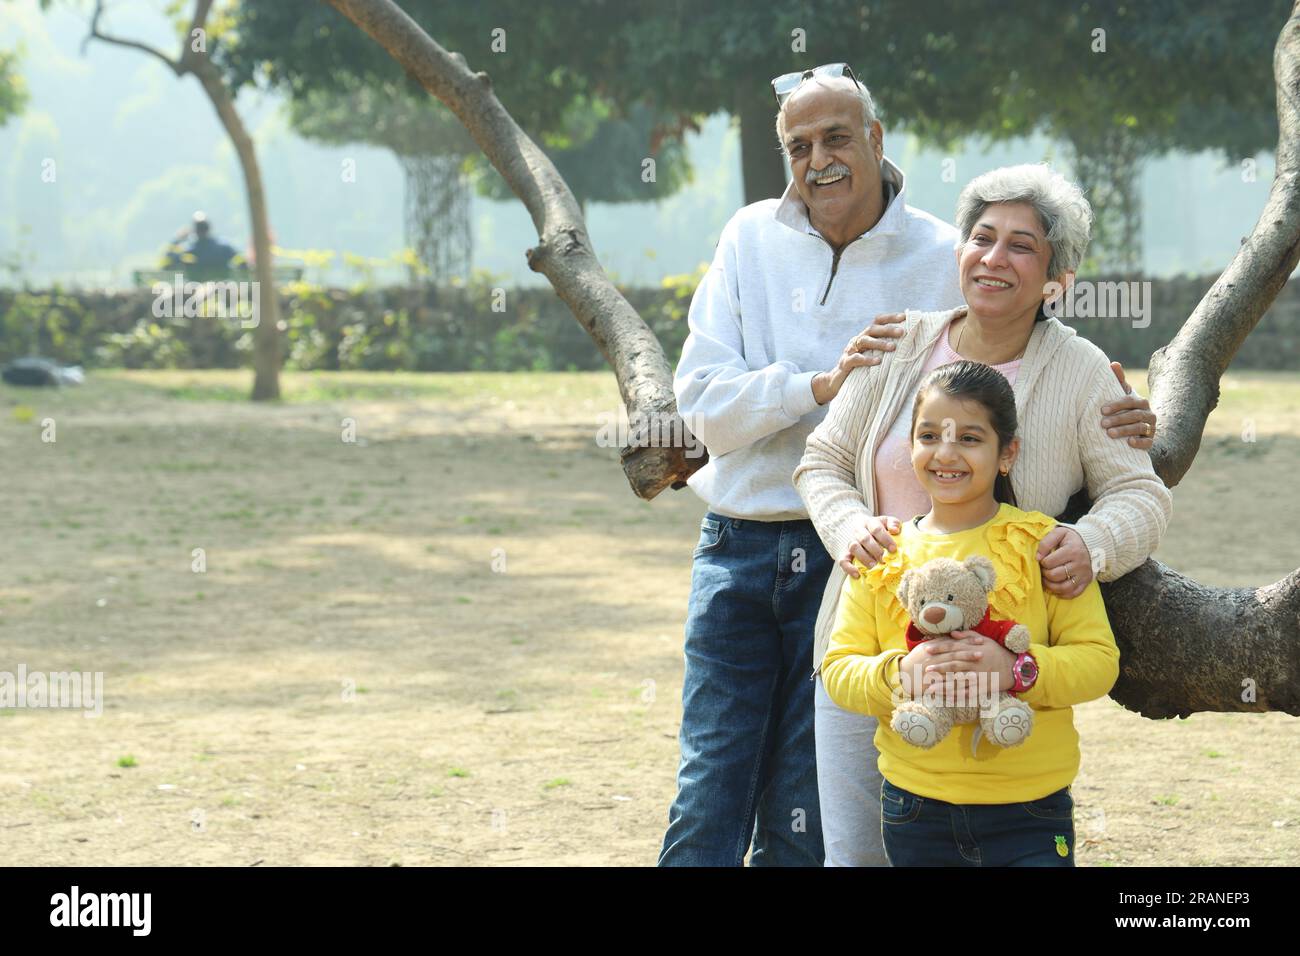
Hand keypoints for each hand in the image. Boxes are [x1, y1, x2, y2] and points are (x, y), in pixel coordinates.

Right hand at [811, 312, 907, 404]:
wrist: (836, 383)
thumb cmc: (860, 370)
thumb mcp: (872, 356)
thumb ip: (885, 350)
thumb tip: (910, 346)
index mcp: (865, 337)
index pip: (877, 322)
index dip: (890, 318)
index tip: (905, 317)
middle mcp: (857, 341)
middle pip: (872, 329)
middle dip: (888, 329)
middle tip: (902, 332)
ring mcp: (850, 351)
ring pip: (864, 341)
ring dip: (879, 343)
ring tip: (893, 347)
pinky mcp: (845, 363)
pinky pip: (856, 359)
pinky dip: (867, 359)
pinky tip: (878, 361)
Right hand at [840, 514, 901, 577]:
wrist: (853, 527)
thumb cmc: (874, 528)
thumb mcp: (884, 522)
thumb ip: (892, 522)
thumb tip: (895, 530)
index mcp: (869, 523)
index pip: (876, 529)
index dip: (885, 539)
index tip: (893, 549)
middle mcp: (858, 531)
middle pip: (865, 539)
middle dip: (876, 550)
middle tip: (884, 560)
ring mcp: (850, 542)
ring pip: (854, 548)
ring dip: (864, 558)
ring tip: (873, 566)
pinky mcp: (844, 553)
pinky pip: (843, 560)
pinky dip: (849, 568)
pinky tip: (857, 575)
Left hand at [899, 634, 1015, 702]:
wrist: (1014, 668)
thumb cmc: (997, 652)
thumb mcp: (985, 640)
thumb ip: (968, 636)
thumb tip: (952, 633)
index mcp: (974, 650)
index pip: (954, 648)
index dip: (940, 648)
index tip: (927, 649)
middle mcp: (976, 663)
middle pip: (954, 665)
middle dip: (940, 667)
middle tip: (926, 669)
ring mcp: (979, 677)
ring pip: (959, 681)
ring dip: (944, 685)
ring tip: (931, 688)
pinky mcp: (982, 688)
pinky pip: (968, 694)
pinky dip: (957, 697)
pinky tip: (946, 699)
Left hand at [1037, 526, 1092, 597]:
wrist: (1092, 544)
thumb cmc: (1071, 539)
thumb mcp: (1060, 533)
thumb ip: (1046, 542)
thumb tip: (1037, 557)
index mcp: (1072, 550)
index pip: (1049, 562)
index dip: (1042, 562)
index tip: (1043, 560)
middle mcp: (1079, 564)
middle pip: (1055, 576)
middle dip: (1045, 574)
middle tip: (1044, 570)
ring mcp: (1083, 575)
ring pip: (1063, 588)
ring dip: (1050, 586)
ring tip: (1047, 579)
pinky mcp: (1086, 582)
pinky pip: (1073, 594)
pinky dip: (1062, 594)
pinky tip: (1056, 589)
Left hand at [1101, 361, 1156, 448]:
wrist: (1133, 430)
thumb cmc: (1123, 409)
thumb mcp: (1121, 395)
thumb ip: (1118, 381)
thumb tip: (1113, 364)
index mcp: (1141, 401)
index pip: (1130, 401)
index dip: (1116, 405)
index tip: (1102, 410)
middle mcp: (1149, 413)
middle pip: (1134, 415)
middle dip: (1118, 419)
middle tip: (1102, 424)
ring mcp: (1151, 427)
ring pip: (1140, 428)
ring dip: (1125, 430)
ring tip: (1110, 434)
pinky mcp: (1151, 440)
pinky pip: (1148, 442)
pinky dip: (1140, 442)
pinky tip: (1129, 443)